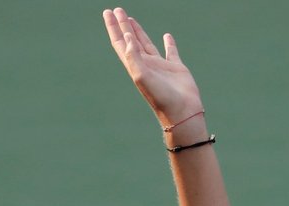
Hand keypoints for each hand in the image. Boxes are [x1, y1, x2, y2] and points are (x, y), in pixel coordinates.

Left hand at [103, 8, 203, 125]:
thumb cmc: (160, 97)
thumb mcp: (142, 76)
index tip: (108, 12)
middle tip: (116, 10)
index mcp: (134, 67)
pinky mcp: (176, 68)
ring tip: (131, 19)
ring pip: (146, 44)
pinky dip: (168, 43)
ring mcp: (160, 66)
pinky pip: (171, 52)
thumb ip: (133, 56)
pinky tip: (167, 36)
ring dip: (138, 31)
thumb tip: (126, 36)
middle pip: (130, 41)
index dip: (114, 28)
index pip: (120, 43)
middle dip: (122, 25)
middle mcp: (145, 65)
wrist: (181, 112)